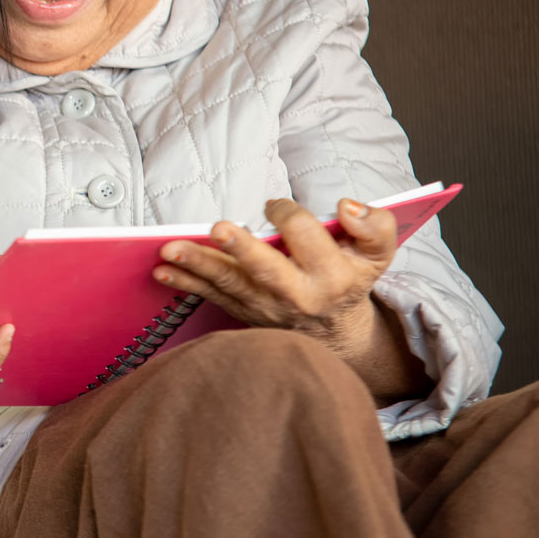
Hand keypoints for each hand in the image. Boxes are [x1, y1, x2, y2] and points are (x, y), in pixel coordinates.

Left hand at [154, 198, 397, 355]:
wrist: (336, 331)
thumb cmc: (351, 278)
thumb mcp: (377, 253)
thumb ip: (375, 226)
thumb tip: (347, 206)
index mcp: (332, 277)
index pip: (306, 235)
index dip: (287, 214)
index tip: (275, 206)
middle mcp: (298, 296)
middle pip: (268, 271)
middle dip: (242, 250)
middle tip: (219, 229)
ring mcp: (266, 308)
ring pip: (230, 285)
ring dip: (198, 266)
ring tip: (169, 249)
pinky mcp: (243, 313)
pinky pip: (212, 297)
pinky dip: (185, 285)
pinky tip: (161, 271)